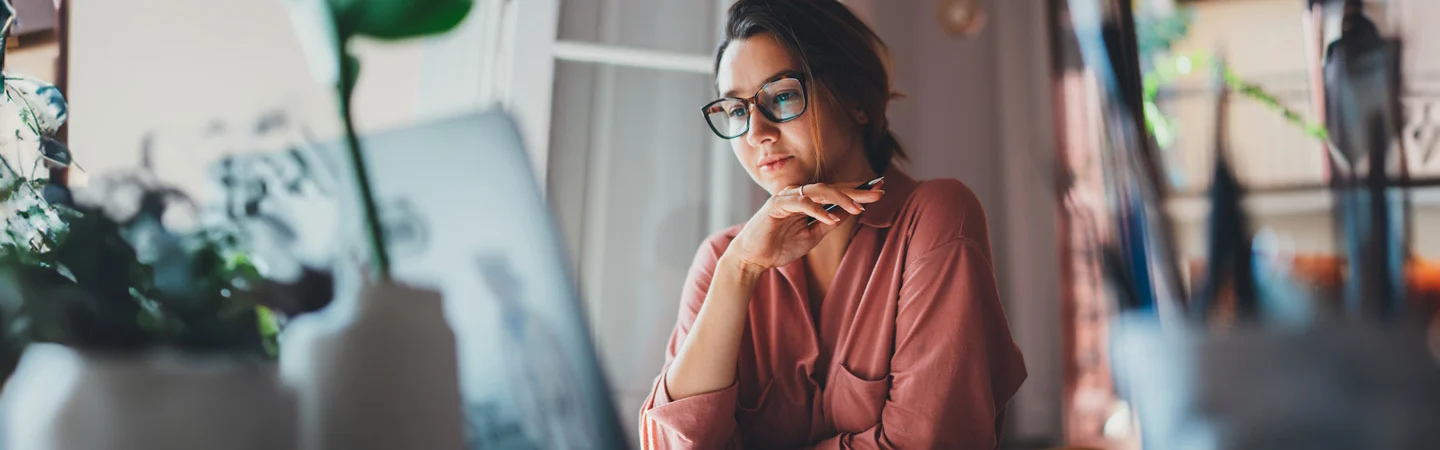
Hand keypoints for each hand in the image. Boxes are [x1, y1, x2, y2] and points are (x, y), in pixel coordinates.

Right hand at [725, 181, 884, 271]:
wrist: (754, 258)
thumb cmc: (779, 246)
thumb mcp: (812, 236)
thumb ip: (827, 223)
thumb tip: (849, 213)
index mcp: (807, 200)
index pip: (836, 192)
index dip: (857, 191)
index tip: (879, 190)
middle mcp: (798, 194)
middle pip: (832, 187)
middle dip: (856, 191)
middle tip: (878, 193)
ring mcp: (787, 197)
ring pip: (819, 190)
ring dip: (841, 198)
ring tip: (858, 208)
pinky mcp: (776, 205)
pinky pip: (801, 203)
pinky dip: (817, 210)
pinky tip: (832, 219)